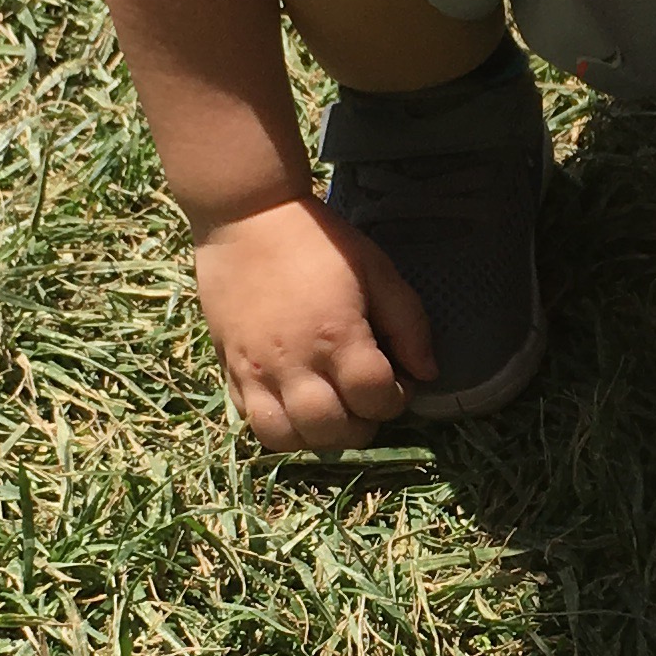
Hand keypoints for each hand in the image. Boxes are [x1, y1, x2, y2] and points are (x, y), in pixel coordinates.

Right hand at [191, 193, 436, 452]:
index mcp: (337, 336)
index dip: (397, 399)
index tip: (398, 380)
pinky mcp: (229, 369)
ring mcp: (256, 371)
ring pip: (288, 438)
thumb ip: (409, 324)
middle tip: (366, 399)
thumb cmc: (319, 241)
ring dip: (318, 436)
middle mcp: (294, 364)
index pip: (376, 399)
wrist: (246, 216)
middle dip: (363, 424)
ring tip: (332, 411)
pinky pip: (253, 423)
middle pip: (334, 431)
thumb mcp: (377, 270)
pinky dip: (281, 427)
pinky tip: (297, 405)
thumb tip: (426, 373)